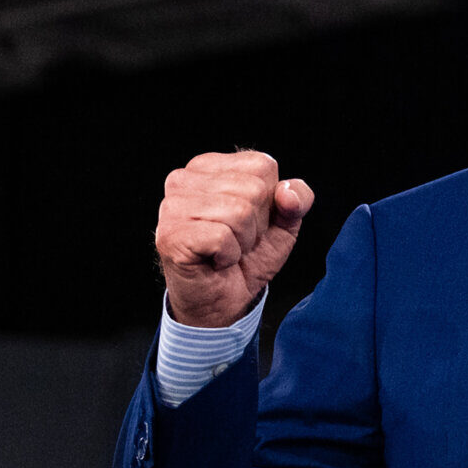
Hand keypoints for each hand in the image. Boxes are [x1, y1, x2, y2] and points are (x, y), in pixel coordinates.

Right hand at [155, 151, 314, 327]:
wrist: (224, 301)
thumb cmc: (248, 257)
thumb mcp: (284, 224)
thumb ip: (297, 200)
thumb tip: (287, 192)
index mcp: (210, 166)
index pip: (262, 165)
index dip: (270, 201)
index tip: (251, 222)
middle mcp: (184, 179)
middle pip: (253, 189)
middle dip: (256, 224)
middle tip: (237, 241)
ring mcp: (172, 206)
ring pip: (238, 212)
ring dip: (242, 242)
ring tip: (226, 250)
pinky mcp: (169, 235)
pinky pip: (221, 237)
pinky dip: (228, 255)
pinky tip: (215, 260)